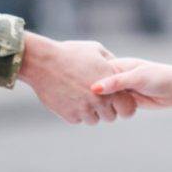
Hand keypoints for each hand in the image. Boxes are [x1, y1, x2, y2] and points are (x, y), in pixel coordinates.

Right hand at [17, 34, 136, 124]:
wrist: (43, 62)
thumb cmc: (70, 53)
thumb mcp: (96, 51)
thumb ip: (112, 63)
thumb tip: (119, 70)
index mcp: (111, 85)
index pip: (128, 108)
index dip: (123, 105)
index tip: (116, 100)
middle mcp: (100, 100)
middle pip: (110, 117)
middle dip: (105, 109)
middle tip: (94, 97)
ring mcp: (85, 110)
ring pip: (93, 120)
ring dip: (89, 112)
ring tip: (79, 95)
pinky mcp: (70, 116)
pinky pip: (77, 120)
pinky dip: (74, 112)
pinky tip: (68, 97)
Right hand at [90, 57, 171, 108]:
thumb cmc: (160, 77)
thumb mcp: (137, 77)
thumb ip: (116, 82)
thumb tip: (94, 89)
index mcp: (117, 66)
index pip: (96, 73)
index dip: (86, 81)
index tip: (78, 91)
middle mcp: (118, 77)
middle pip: (98, 88)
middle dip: (95, 97)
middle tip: (89, 105)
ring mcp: (122, 90)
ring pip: (106, 100)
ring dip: (104, 106)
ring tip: (100, 111)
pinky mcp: (128, 101)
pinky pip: (115, 107)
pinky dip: (112, 111)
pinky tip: (107, 114)